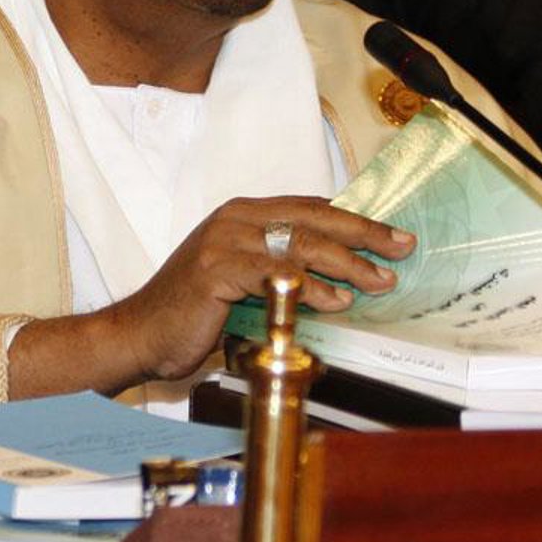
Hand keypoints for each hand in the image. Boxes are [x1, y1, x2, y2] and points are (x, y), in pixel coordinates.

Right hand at [108, 195, 415, 382]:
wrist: (140, 333)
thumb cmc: (194, 311)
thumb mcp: (244, 280)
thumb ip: (281, 268)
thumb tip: (339, 278)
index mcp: (244, 214)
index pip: (311, 208)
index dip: (355, 220)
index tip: (392, 235)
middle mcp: (236, 219)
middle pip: (313, 218)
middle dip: (364, 233)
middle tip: (401, 248)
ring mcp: (225, 242)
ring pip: (300, 243)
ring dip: (347, 263)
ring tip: (379, 280)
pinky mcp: (217, 271)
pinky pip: (275, 274)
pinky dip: (311, 288)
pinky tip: (337, 301)